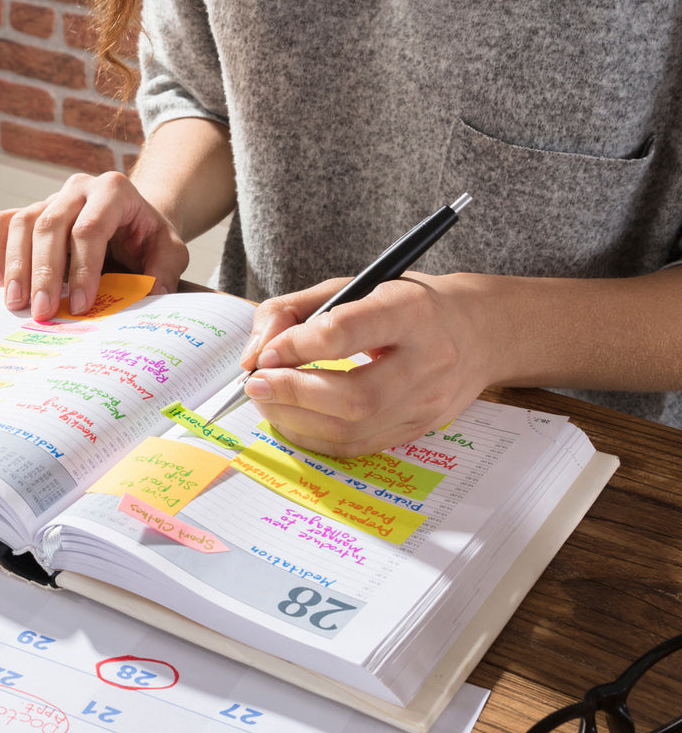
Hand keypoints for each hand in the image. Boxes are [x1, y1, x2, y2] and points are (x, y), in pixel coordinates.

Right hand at [0, 171, 189, 320]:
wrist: (133, 220)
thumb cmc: (148, 237)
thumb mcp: (171, 251)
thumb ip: (164, 272)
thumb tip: (151, 296)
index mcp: (114, 191)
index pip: (89, 229)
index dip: (82, 269)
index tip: (80, 306)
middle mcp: (78, 188)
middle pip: (50, 225)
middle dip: (43, 272)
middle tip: (42, 312)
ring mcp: (50, 197)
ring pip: (22, 223)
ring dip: (16, 265)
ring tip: (17, 303)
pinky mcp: (31, 211)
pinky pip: (1, 222)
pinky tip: (0, 281)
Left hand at [238, 274, 496, 456]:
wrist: (479, 331)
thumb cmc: (405, 304)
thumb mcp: (352, 286)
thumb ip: (293, 310)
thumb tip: (253, 354)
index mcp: (411, 310)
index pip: (345, 332)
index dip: (295, 346)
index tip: (265, 354)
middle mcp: (427, 360)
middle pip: (353, 396)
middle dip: (292, 393)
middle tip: (256, 385)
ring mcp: (427, 402)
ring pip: (352, 429)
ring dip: (295, 420)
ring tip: (268, 400)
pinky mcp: (420, 429)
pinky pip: (357, 447)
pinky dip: (314, 437)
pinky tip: (293, 418)